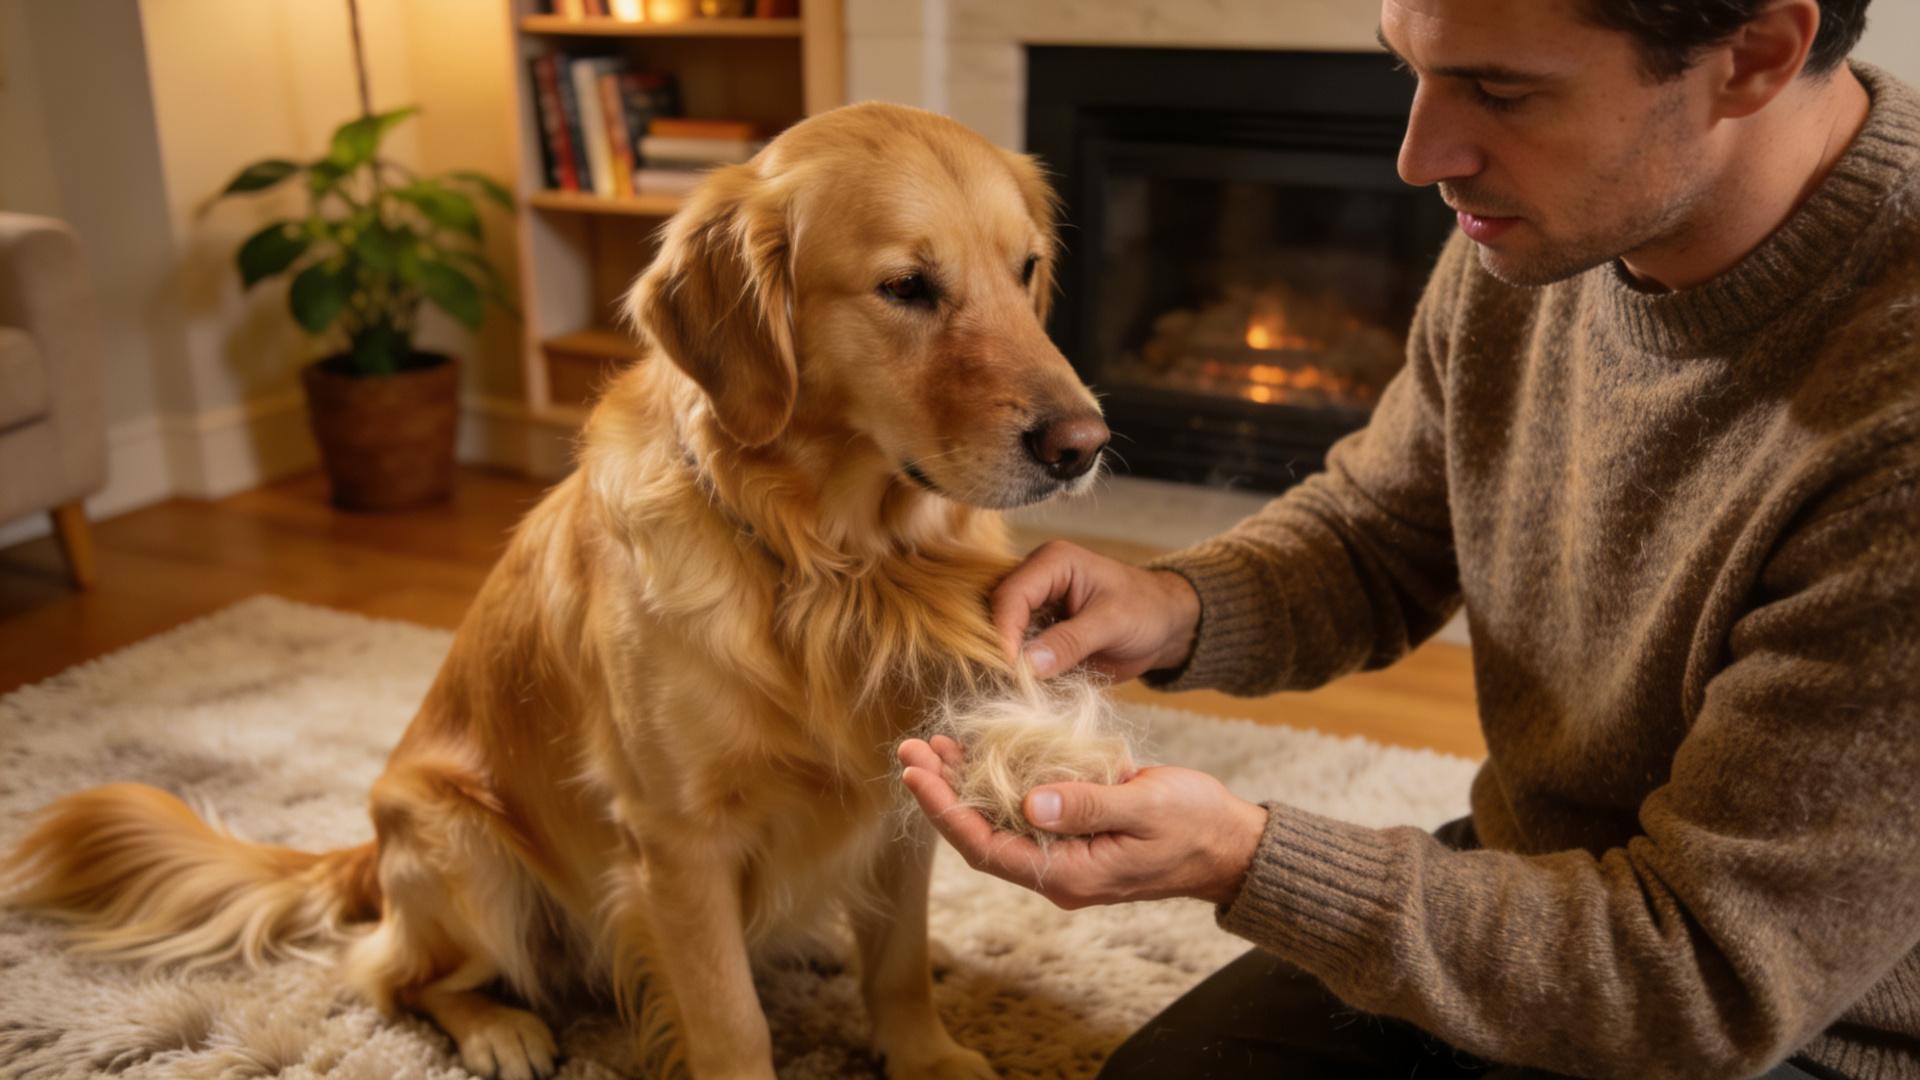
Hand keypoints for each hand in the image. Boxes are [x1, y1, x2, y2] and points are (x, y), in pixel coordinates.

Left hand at [897, 735, 1268, 908]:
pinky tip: (981, 751)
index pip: (986, 847)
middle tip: (910, 747)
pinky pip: (1024, 811)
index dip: (944, 811)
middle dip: (942, 792)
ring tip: (934, 745)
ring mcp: (1065, 854)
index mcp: (1069, 875)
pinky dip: (998, 779)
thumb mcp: (1143, 807)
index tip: (915, 772)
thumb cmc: (1195, 824)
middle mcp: (1057, 871)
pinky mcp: (1074, 832)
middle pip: (982, 834)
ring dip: (965, 784)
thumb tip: (1028, 803)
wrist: (1231, 844)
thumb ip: (1087, 806)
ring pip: (998, 821)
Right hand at [992, 540, 1202, 680]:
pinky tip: (1023, 690)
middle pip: (996, 613)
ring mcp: (1033, 608)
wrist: (1164, 625)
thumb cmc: (1146, 610)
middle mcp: (1034, 580)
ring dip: (1004, 663)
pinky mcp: (1037, 634)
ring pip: (1000, 635)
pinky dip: (1018, 672)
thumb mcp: (1113, 624)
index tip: (1010, 668)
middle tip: (1005, 683)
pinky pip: (1016, 652)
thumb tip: (1028, 666)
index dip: (1004, 632)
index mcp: (1052, 562)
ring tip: (1012, 689)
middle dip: (998, 648)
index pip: (1011, 595)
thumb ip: (1071, 642)